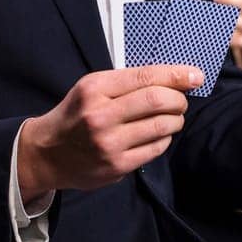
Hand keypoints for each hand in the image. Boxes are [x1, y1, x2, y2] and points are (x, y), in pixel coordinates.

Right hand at [18, 64, 201, 195]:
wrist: (47, 153)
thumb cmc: (76, 115)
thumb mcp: (92, 88)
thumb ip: (127, 83)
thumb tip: (174, 78)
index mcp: (95, 88)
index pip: (146, 76)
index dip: (176, 75)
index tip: (195, 76)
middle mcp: (100, 115)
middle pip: (158, 100)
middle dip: (179, 99)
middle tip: (181, 101)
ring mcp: (109, 143)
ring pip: (162, 126)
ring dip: (176, 120)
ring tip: (172, 118)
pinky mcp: (116, 166)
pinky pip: (156, 148)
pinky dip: (164, 138)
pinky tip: (158, 135)